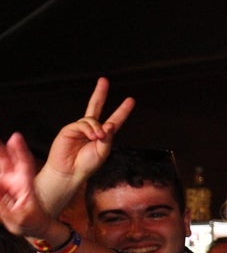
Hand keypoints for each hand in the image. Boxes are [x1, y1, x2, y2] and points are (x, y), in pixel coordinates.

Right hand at [0, 132, 54, 237]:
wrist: (34, 229)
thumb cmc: (30, 224)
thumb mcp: (18, 218)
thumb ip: (2, 205)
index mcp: (26, 186)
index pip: (24, 164)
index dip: (20, 151)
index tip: (16, 138)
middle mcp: (18, 181)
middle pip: (9, 161)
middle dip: (3, 149)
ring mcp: (9, 183)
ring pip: (2, 166)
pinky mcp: (3, 188)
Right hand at [38, 78, 134, 215]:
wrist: (70, 172)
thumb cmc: (87, 164)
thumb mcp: (103, 152)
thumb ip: (108, 138)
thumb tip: (109, 124)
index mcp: (103, 135)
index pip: (114, 119)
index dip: (122, 110)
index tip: (131, 100)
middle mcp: (92, 129)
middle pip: (96, 106)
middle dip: (100, 93)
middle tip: (104, 80)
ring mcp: (80, 128)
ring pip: (92, 119)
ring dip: (97, 128)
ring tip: (98, 138)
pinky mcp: (69, 129)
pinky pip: (82, 124)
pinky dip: (89, 129)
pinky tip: (92, 136)